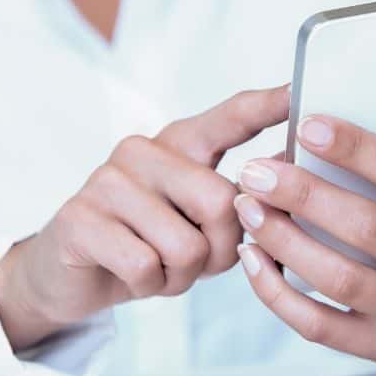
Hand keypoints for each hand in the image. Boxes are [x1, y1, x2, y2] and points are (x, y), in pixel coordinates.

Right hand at [0, 86, 290, 350]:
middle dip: (221, 248)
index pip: (232, 117)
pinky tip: (133, 274)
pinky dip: (149, 285)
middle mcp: (144, 149)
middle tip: (195, 257)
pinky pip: (146, 266)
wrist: (74, 276)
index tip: (301, 90)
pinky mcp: (79, 218)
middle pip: (221, 201)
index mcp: (183, 143)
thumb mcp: (206, 223)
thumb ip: (242, 202)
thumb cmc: (154, 244)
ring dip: (182, 274)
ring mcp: (107, 179)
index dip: (269, 105)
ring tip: (160, 265)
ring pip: (187, 245)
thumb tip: (285, 182)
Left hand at [234, 61, 375, 362]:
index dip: (357, 149)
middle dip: (306, 197)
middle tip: (255, 171)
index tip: (306, 125)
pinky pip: (323, 327)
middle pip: (370, 230)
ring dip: (286, 244)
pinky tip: (253, 260)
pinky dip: (280, 296)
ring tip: (247, 209)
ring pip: (342, 280)